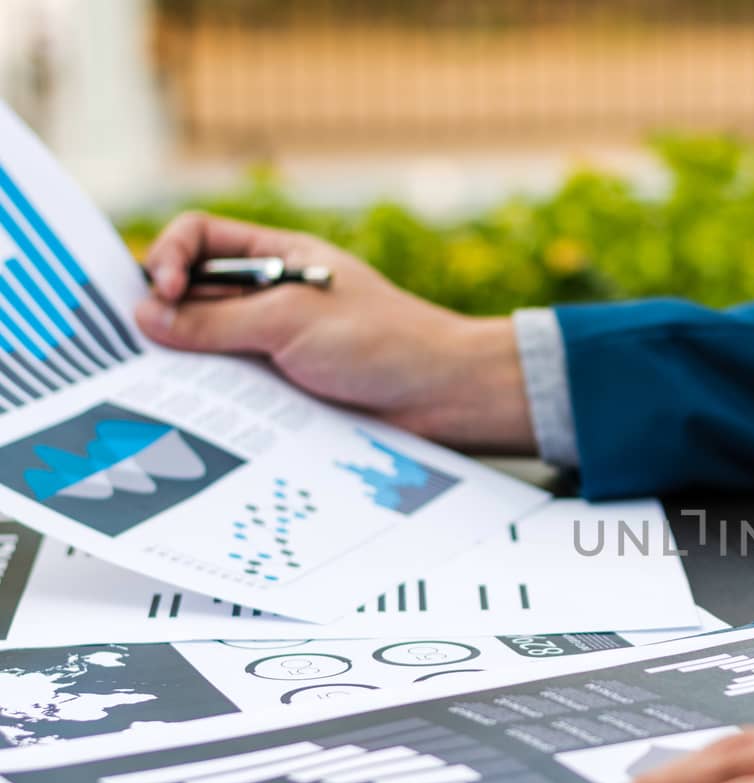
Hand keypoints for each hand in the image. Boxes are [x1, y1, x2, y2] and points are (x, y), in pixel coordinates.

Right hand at [134, 212, 533, 451]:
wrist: (443, 396)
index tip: (164, 291)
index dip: (169, 257)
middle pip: (193, 295)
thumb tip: (147, 318)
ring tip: (177, 381)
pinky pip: (232, 390)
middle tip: (150, 347)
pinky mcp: (285, 390)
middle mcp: (271, 298)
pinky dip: (211, 398)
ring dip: (187, 362)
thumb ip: (218, 320)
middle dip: (167, 316)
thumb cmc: (382, 341)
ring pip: (207, 347)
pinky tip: (203, 411)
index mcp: (277, 259)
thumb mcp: (292, 320)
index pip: (199, 238)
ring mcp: (277, 344)